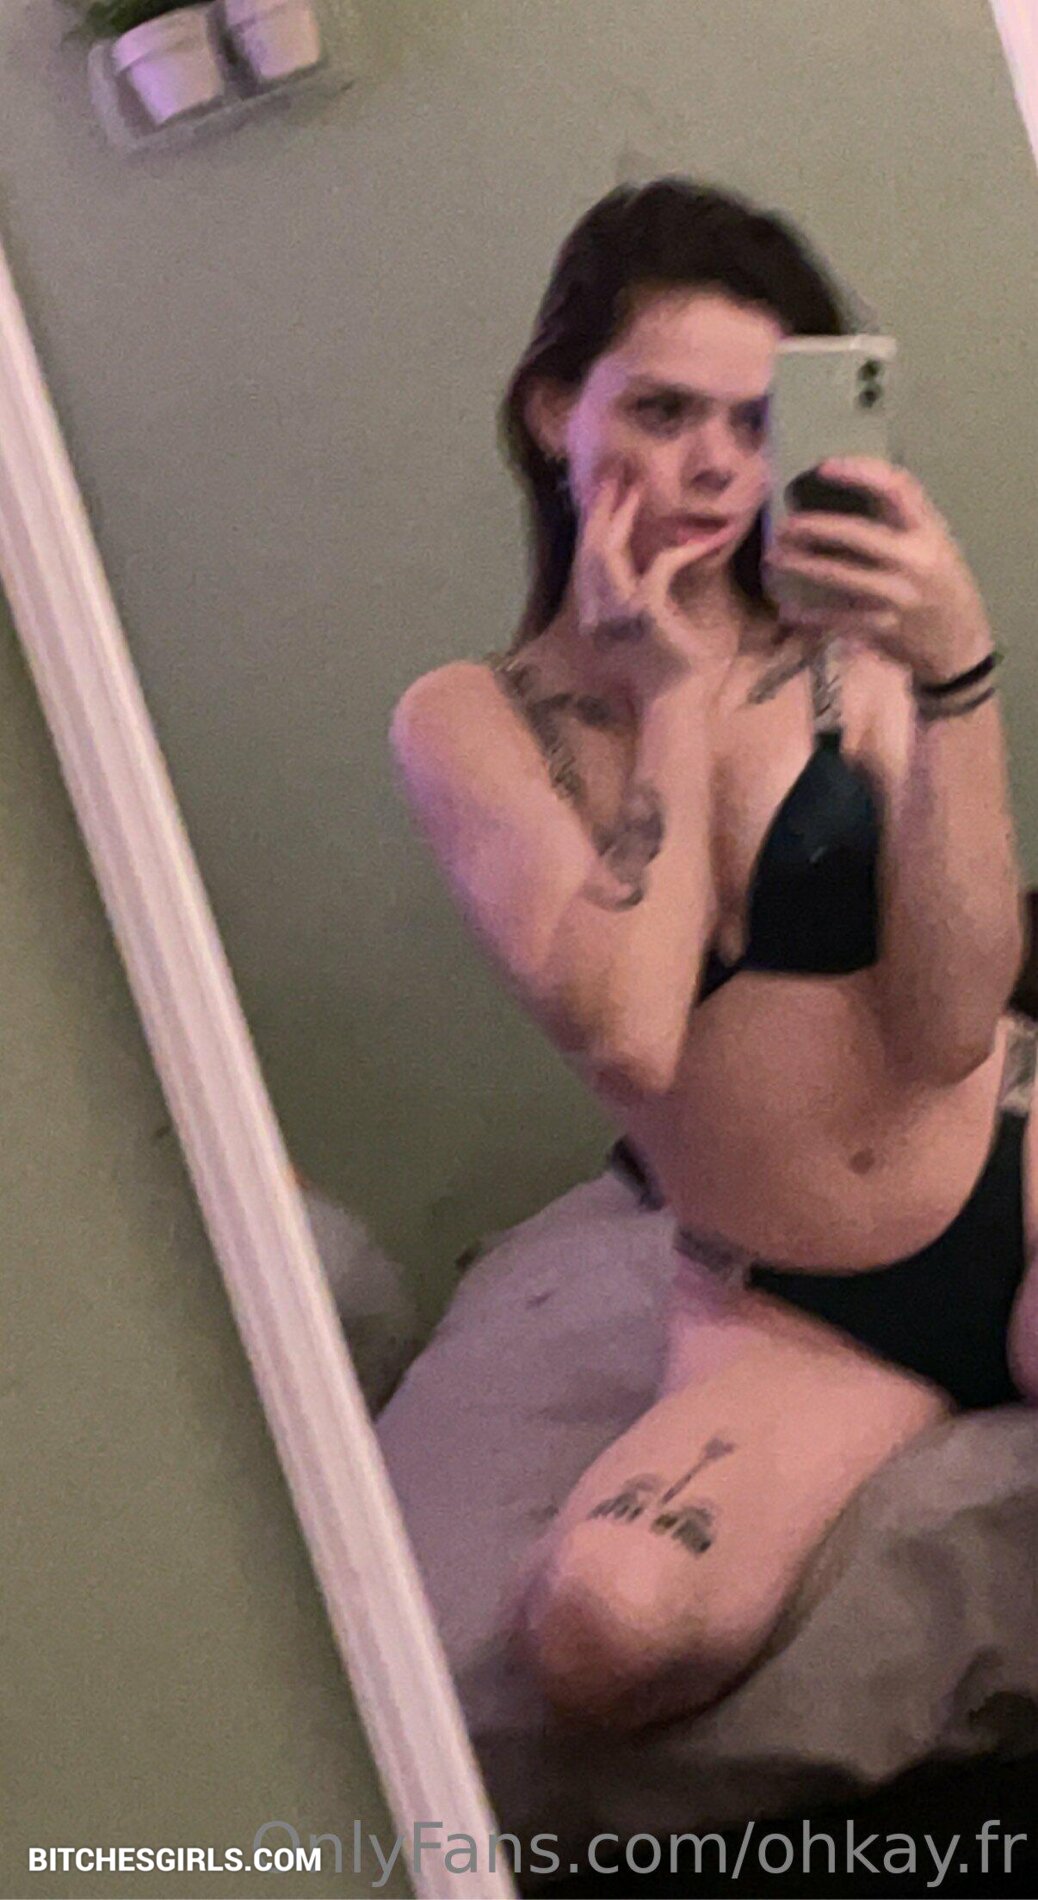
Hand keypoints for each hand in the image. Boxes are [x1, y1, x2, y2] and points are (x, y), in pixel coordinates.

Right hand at [573, 455, 738, 702]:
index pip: (586, 560)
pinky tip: (701, 540)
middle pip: (589, 549)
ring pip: (607, 552)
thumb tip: (651, 562)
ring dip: (621, 515)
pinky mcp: (645, 613)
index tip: (601, 493)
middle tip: (612, 472)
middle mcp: (599, 612)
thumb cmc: (670, 670)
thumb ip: (641, 597)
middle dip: (600, 507)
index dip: (592, 524)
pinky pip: (658, 566)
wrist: (676, 705)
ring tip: (634, 485)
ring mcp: (618, 613)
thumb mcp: (650, 628)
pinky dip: (678, 550)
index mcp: (596, 615)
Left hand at [763, 457, 994, 685]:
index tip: (824, 466)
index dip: (860, 472)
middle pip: (857, 533)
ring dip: (802, 564)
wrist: (960, 645)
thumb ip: (902, 523)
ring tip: (775, 556)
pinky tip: (788, 610)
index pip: (897, 489)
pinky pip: (838, 618)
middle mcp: (914, 561)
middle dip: (814, 526)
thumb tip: (850, 493)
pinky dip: (810, 616)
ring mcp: (897, 596)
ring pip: (840, 575)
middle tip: (785, 525)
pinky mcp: (883, 627)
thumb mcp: (935, 547)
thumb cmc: (942, 588)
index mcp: (928, 533)